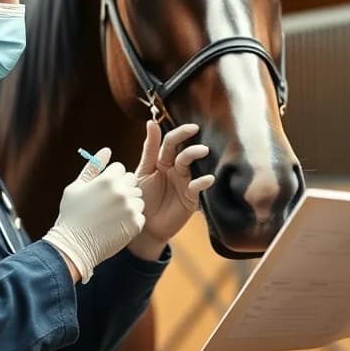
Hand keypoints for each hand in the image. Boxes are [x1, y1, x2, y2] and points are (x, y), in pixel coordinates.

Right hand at [41, 150, 144, 282]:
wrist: (74, 247)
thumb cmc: (72, 215)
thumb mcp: (76, 187)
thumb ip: (93, 166)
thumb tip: (107, 150)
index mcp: (107, 180)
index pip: (120, 168)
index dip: (110, 178)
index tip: (101, 191)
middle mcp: (122, 192)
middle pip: (132, 181)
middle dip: (122, 188)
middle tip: (107, 203)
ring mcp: (130, 209)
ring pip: (138, 198)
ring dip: (129, 204)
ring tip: (111, 215)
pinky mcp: (136, 224)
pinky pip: (140, 215)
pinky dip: (131, 220)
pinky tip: (116, 225)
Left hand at [129, 121, 214, 259]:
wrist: (144, 227)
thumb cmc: (141, 198)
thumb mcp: (143, 172)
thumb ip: (149, 149)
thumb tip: (151, 122)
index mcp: (162, 160)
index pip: (171, 142)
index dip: (178, 132)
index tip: (186, 125)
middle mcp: (175, 168)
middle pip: (183, 150)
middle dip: (188, 138)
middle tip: (195, 131)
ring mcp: (184, 181)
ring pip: (190, 164)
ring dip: (195, 155)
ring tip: (203, 151)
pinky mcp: (191, 197)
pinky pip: (198, 187)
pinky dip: (203, 181)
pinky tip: (208, 178)